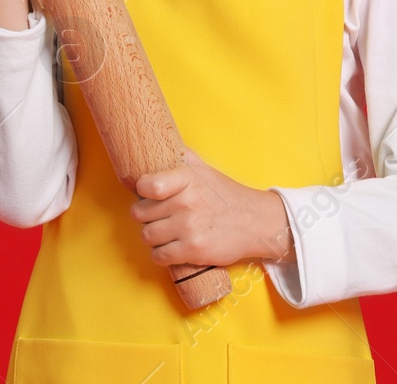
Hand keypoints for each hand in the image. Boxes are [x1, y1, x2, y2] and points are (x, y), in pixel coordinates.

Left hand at [128, 146, 294, 267]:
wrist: (256, 222)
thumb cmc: (225, 195)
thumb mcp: (205, 170)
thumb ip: (183, 157)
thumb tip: (162, 140)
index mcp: (186, 178)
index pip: (146, 185)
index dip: (142, 191)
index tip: (148, 194)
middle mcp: (186, 202)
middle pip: (140, 213)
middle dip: (145, 216)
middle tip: (157, 216)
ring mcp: (189, 228)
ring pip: (147, 236)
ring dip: (153, 237)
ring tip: (164, 233)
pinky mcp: (194, 250)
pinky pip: (159, 256)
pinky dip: (161, 255)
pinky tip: (170, 248)